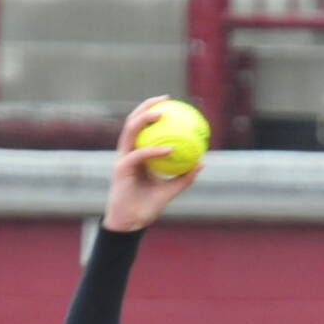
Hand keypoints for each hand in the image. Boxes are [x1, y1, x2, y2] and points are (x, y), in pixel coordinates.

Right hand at [103, 97, 201, 233]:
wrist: (131, 224)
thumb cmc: (147, 207)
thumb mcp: (170, 190)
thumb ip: (184, 176)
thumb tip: (202, 161)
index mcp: (136, 154)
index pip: (142, 127)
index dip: (152, 111)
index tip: (169, 103)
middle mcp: (127, 153)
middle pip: (133, 121)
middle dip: (146, 106)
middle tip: (165, 99)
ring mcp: (122, 159)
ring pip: (130, 131)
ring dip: (144, 119)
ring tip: (161, 114)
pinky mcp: (121, 169)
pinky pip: (140, 155)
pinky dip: (154, 151)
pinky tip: (170, 149)